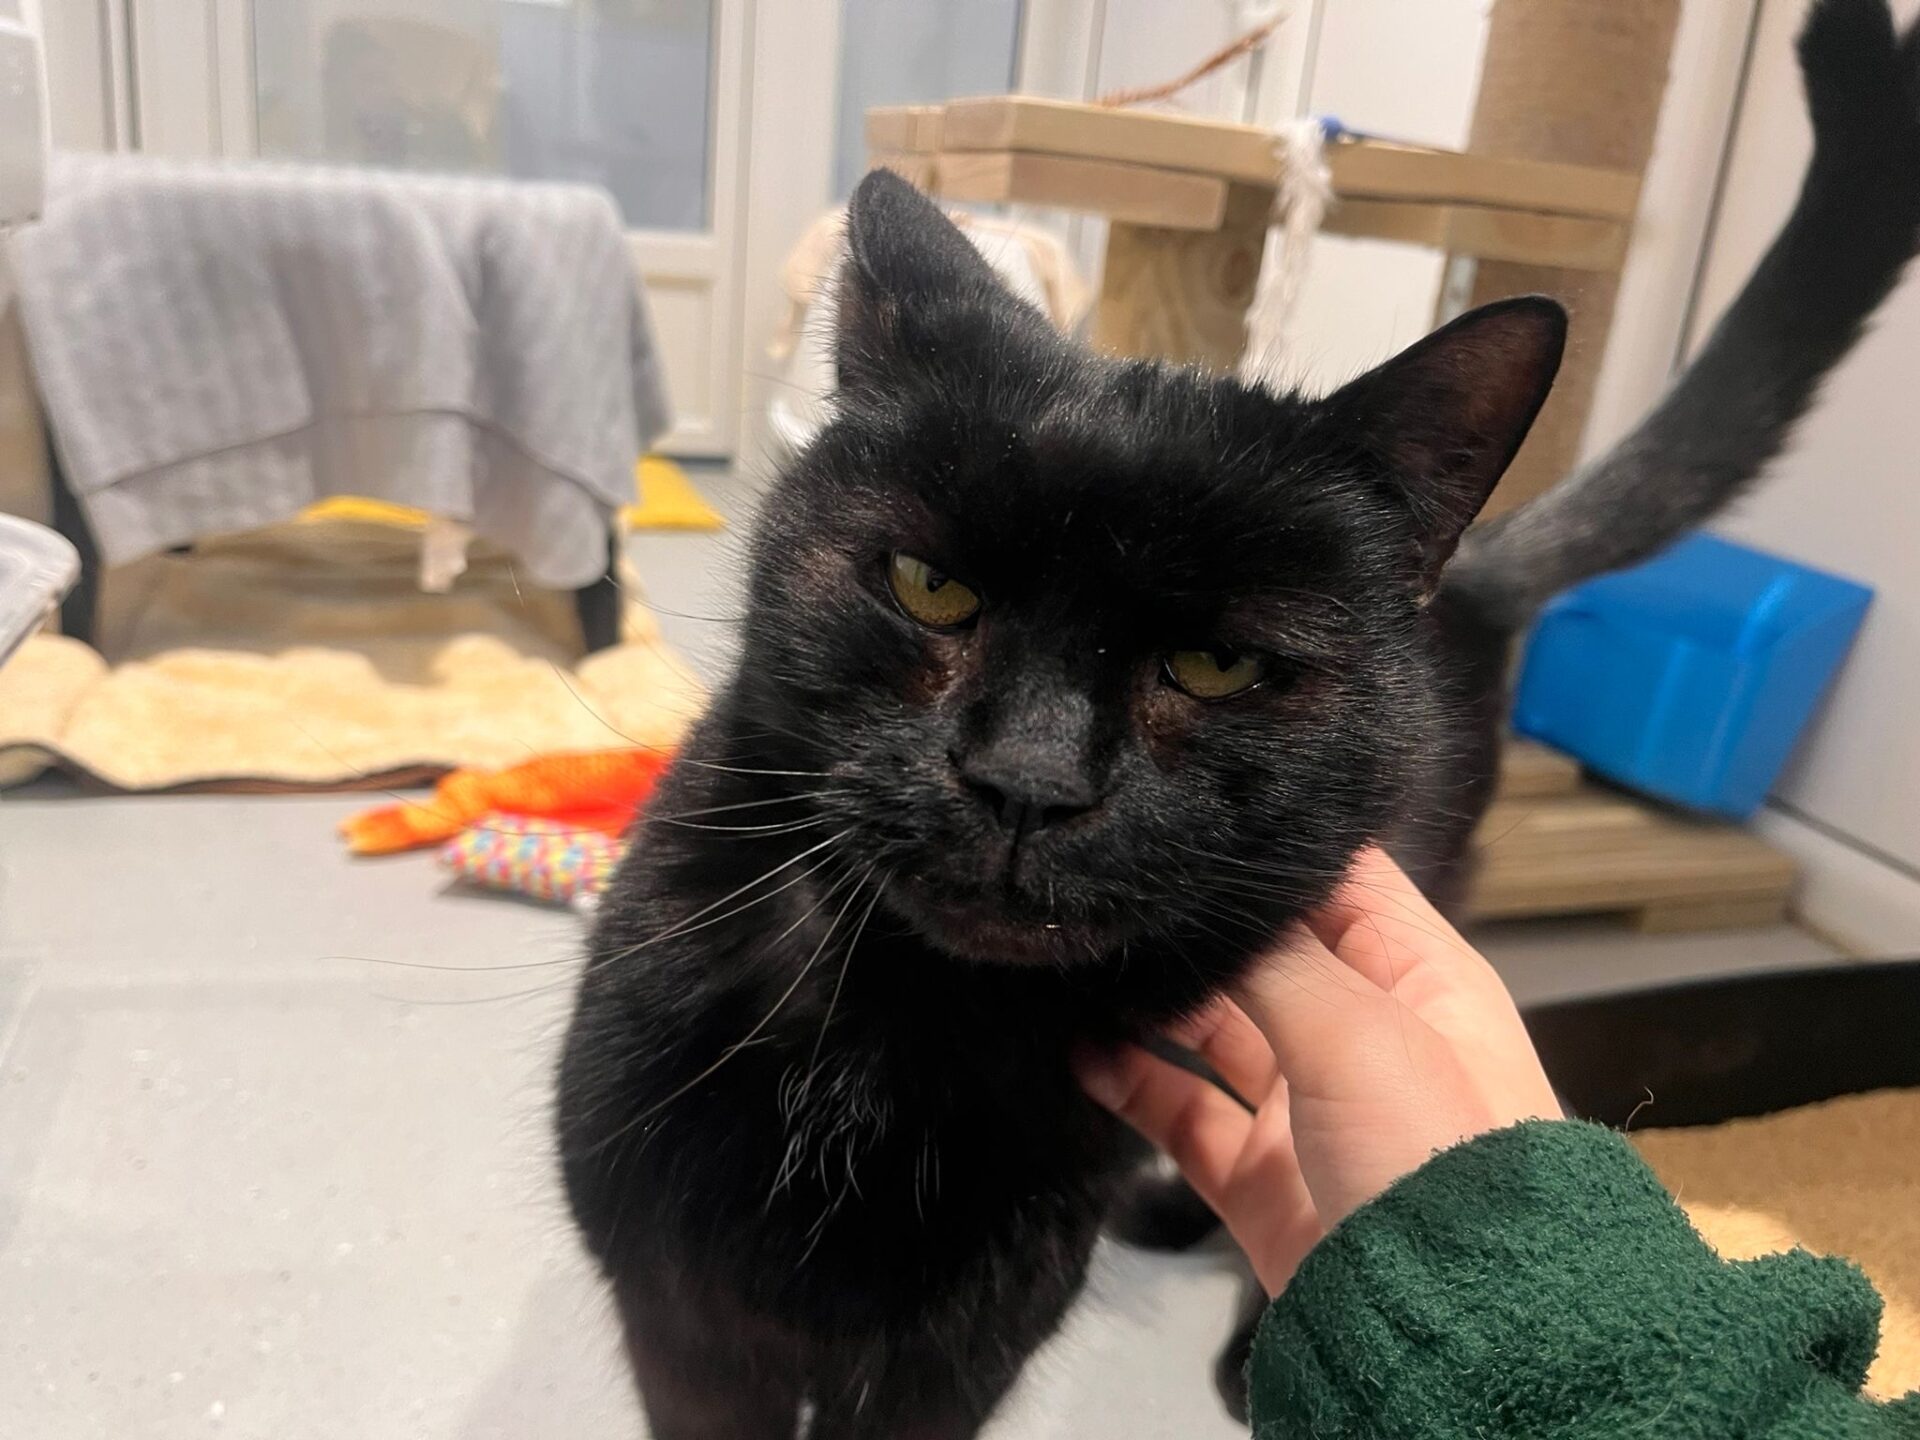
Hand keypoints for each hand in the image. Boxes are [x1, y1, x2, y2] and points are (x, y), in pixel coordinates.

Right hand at [1079, 847, 1559, 1293]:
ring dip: (1152, 1006)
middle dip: (1194, 935)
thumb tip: (1208, 896)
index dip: (1267, 855)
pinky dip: (1130, 1082)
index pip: (1337, 882)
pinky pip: (1181, 1112)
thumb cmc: (1445, 1162)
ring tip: (1087, 978)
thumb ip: (1277, 955)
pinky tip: (1086, 1056)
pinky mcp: (1260, 1175)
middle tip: (1121, 907)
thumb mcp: (1360, 1028)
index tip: (1188, 829)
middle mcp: (1363, 1033)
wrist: (1452, 1329)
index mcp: (1417, 978)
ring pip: (1212, 1031)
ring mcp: (1308, 1106)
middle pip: (1263, 955)